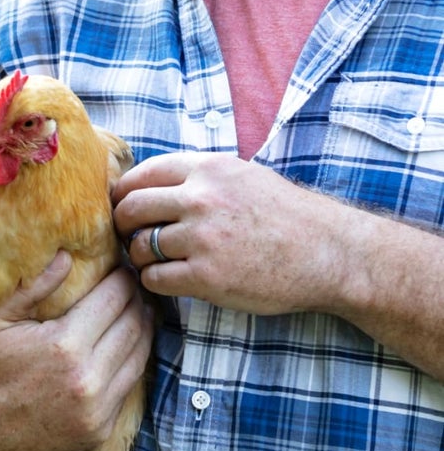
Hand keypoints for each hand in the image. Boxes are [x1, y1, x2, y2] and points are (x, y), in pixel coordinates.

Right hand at [0, 252, 153, 450]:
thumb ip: (32, 287)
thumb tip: (65, 256)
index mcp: (64, 344)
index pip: (112, 301)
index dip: (122, 280)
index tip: (123, 267)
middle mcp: (89, 377)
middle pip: (133, 326)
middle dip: (137, 300)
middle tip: (135, 285)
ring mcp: (98, 407)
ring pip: (139, 357)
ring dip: (144, 329)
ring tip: (140, 310)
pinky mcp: (100, 428)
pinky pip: (130, 386)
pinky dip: (135, 361)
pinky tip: (129, 346)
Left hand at [114, 152, 344, 315]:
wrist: (328, 252)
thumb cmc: (283, 214)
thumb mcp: (239, 175)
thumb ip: (195, 176)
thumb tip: (145, 184)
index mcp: (207, 169)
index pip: (141, 175)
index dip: (124, 193)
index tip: (122, 205)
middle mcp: (200, 199)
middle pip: (131, 208)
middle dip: (122, 223)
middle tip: (127, 234)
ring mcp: (203, 239)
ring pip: (140, 245)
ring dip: (139, 255)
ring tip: (150, 260)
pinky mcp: (208, 277)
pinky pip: (155, 277)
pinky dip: (153, 280)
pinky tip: (167, 279)